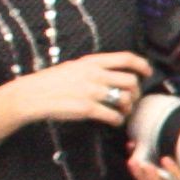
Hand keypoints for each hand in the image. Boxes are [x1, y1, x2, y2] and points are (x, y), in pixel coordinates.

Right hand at [26, 50, 152, 131]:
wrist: (31, 95)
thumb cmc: (52, 81)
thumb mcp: (74, 67)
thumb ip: (95, 69)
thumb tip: (115, 75)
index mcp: (92, 62)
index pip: (126, 58)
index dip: (142, 65)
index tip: (147, 72)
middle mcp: (94, 74)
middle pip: (132, 81)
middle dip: (136, 92)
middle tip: (131, 100)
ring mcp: (91, 92)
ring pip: (126, 99)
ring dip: (129, 108)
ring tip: (122, 112)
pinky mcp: (87, 109)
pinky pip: (114, 116)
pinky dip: (118, 120)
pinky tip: (113, 121)